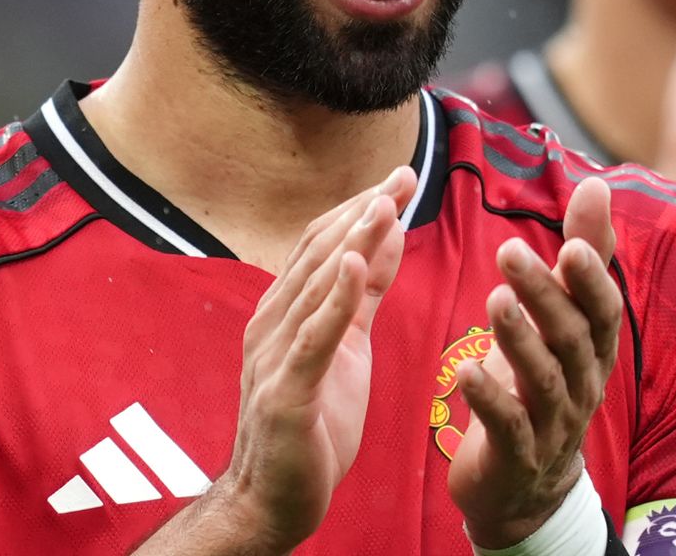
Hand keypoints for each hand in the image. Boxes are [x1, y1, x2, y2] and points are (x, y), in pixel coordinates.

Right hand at [207, 166, 410, 551]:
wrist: (273, 500)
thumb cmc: (310, 426)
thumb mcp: (347, 349)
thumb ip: (363, 295)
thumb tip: (384, 236)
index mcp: (285, 311)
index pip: (323, 244)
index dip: (361, 207)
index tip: (399, 176)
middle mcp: (272, 323)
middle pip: (320, 253)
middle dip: (363, 211)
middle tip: (402, 175)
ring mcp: (275, 355)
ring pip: (317, 284)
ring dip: (353, 240)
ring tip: (386, 203)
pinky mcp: (286, 391)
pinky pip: (313, 337)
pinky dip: (335, 297)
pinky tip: (355, 264)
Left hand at [448, 176, 623, 547]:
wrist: (525, 485)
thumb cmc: (543, 382)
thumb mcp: (564, 319)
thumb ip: (582, 257)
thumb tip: (597, 184)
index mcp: (593, 350)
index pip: (603, 311)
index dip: (592, 280)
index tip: (571, 243)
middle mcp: (582, 385)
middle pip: (571, 338)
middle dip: (544, 295)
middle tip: (509, 251)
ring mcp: (553, 425)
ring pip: (543, 380)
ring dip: (518, 339)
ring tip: (493, 299)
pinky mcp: (517, 456)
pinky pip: (508, 427)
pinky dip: (490, 398)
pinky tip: (466, 370)